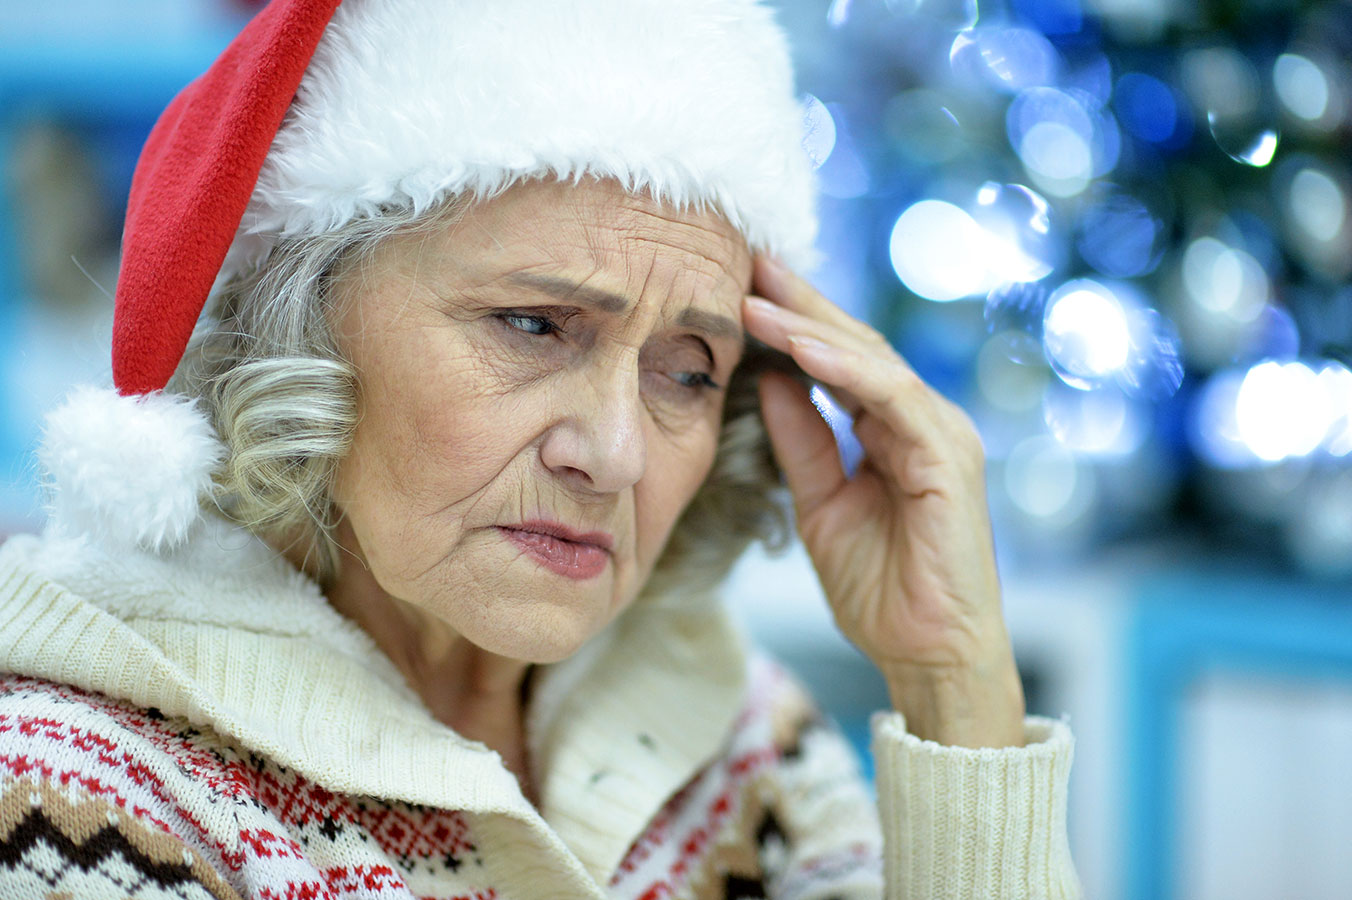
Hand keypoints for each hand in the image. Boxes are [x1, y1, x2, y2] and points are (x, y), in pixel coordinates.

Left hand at [743, 256, 1024, 747]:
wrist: (928, 654)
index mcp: (893, 430)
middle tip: (747, 260)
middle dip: (800, 303)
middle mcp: (921, 421)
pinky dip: (847, 371)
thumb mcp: (820, 506)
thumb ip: (802, 442)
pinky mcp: (950, 460)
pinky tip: (802, 349)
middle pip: (855, 346)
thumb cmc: (882, 589)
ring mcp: (941, 436)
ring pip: (872, 363)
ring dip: (811, 328)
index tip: (740, 288)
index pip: (839, 361)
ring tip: (757, 297)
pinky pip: (892, 401)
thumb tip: (768, 381)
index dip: (791, 323)